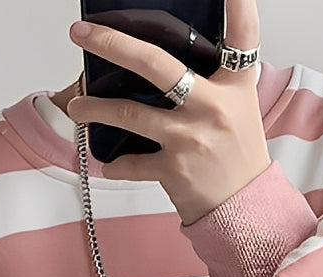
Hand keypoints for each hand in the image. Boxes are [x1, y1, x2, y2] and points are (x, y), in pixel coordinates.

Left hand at [66, 0, 270, 225]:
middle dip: (114, 44)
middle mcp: (212, 107)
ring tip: (77, 106)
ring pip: (129, 113)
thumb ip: (215, 78)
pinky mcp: (173, 170)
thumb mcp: (239, 107)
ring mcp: (190, 138)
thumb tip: (170, 58)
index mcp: (235, 85)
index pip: (243, 35)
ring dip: (94, 108)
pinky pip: (132, 162)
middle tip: (83, 34)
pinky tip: (109, 162)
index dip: (238, 4)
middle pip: (157, 64)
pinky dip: (117, 163)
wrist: (245, 210)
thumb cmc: (237, 155)